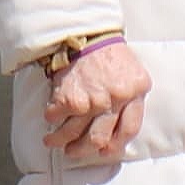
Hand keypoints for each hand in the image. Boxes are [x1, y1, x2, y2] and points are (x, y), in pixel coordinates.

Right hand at [40, 34, 148, 163]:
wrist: (87, 32)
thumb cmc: (110, 54)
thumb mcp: (133, 75)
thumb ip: (131, 100)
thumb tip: (117, 132)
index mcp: (135, 93)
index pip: (129, 129)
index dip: (116, 145)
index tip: (105, 151)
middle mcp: (115, 100)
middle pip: (99, 139)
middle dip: (83, 149)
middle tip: (74, 151)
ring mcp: (91, 101)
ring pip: (73, 134)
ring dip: (60, 141)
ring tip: (52, 141)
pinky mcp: (68, 98)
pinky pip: (55, 118)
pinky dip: (50, 119)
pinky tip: (49, 117)